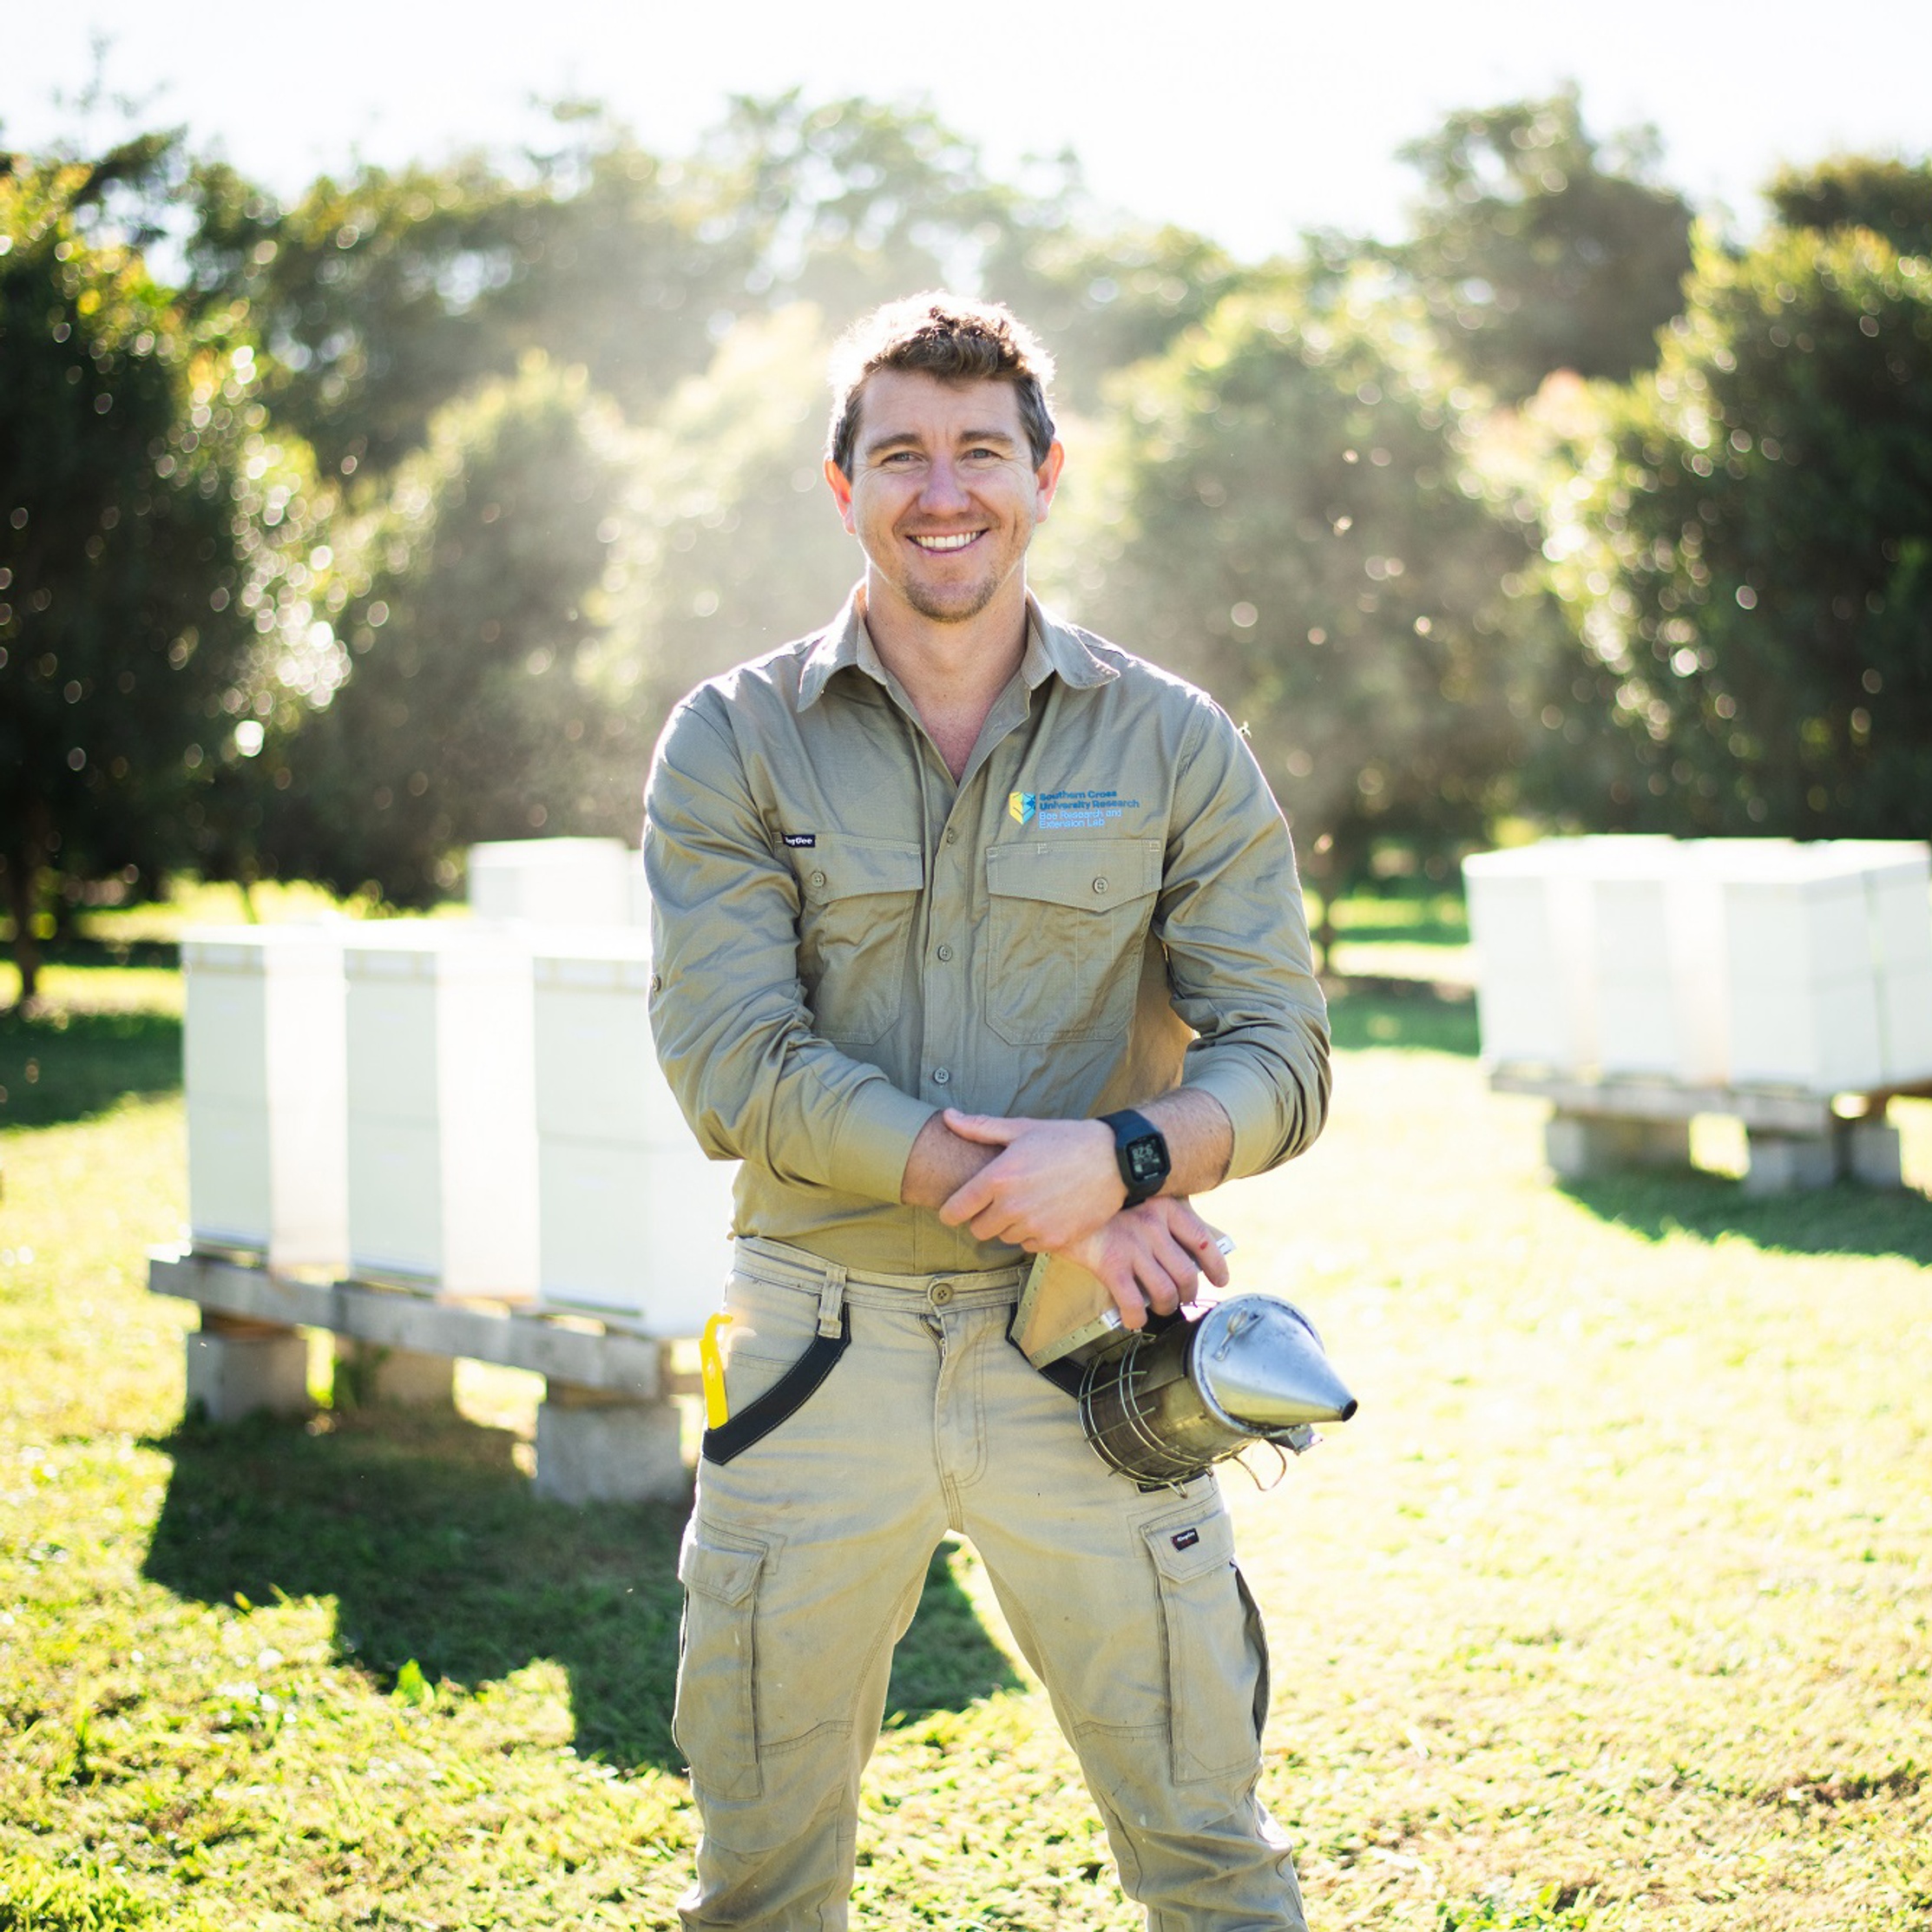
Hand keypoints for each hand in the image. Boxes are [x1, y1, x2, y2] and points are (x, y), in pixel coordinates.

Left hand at [936, 1110, 1122, 1250]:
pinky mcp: (1055, 1241)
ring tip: (1026, 1203)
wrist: (1114, 1161)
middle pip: (978, 1230)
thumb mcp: (1022, 1129)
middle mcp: (1012, 1206)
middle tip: (997, 1203)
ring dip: (1009, 1226)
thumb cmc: (1067, 1140)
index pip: (956, 1210)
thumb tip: (948, 1117)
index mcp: (999, 1178)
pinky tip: (1044, 1214)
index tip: (954, 1210)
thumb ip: (980, 1128)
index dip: (951, 1212)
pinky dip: (1032, 1234)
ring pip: (1004, 1238)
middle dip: (983, 1218)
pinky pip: (1028, 1245)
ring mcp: (1034, 1226)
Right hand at [1059, 1198, 1231, 1330]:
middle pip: (1186, 1274)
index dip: (1216, 1267)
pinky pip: (1134, 1303)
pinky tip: (1134, 1318)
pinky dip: (1137, 1317)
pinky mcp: (1109, 1263)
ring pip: (1165, 1292)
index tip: (1220, 1280)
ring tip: (1160, 1308)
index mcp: (1166, 1206)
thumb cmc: (1103, 1200)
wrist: (1059, 1195)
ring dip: (1166, 1307)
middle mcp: (1153, 1225)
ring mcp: (1132, 1245)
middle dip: (1188, 1294)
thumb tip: (1190, 1245)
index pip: (1204, 1241)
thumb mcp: (1141, 1196)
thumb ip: (1165, 1214)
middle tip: (1182, 1298)